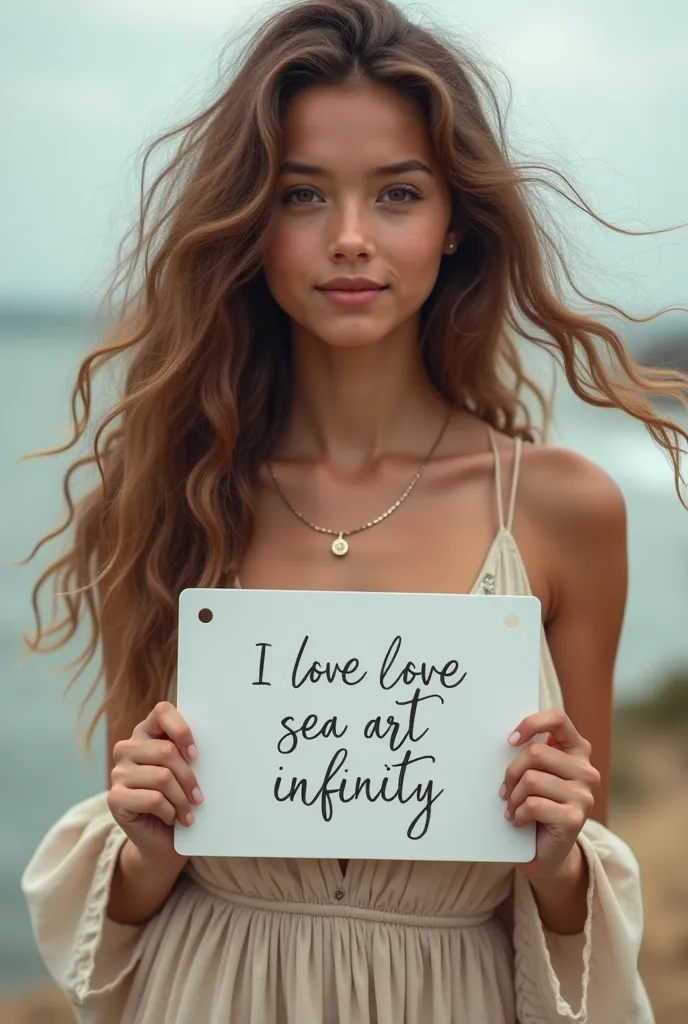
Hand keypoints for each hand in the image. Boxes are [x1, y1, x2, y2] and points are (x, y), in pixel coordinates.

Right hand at [107, 701, 202, 869]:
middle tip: (199, 797)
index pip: (163, 711)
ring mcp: (117, 773)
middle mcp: (127, 748)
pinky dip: (169, 812)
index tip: (196, 755)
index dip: (182, 730)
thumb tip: (209, 744)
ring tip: (188, 812)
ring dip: (182, 799)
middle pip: (166, 750)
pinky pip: (152, 799)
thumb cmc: (179, 799)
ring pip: (162, 777)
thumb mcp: (187, 770)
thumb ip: (189, 752)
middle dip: (189, 777)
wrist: (163, 840)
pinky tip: (171, 818)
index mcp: (146, 732)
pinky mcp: (114, 798)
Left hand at [500, 708, 599, 880]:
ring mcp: (584, 795)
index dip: (531, 724)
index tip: (510, 741)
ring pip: (531, 779)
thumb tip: (508, 738)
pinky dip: (518, 813)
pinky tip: (520, 820)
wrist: (547, 852)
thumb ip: (531, 752)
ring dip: (513, 797)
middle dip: (512, 772)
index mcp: (577, 750)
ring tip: (513, 807)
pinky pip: (533, 804)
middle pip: (536, 753)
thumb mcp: (535, 772)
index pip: (558, 719)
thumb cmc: (536, 804)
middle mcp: (586, 771)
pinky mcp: (574, 818)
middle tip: (505, 790)